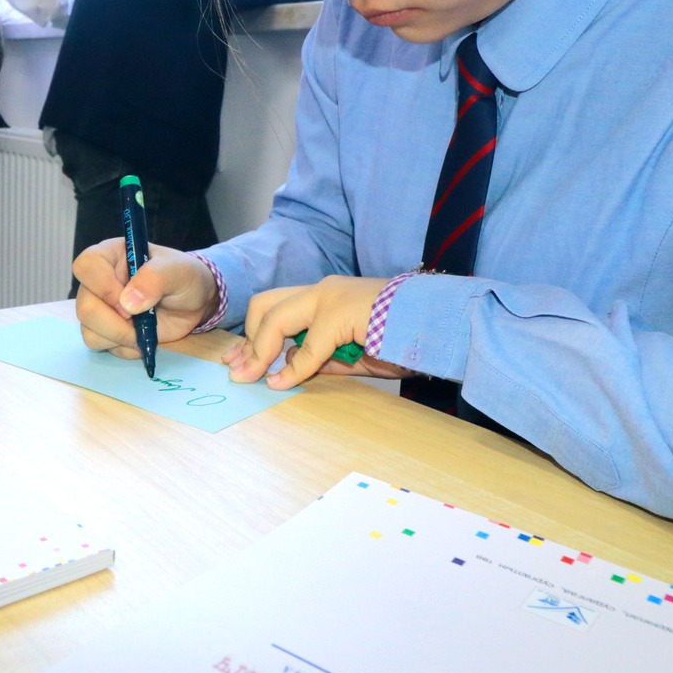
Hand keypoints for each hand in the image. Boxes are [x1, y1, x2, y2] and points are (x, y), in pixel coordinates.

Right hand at [72, 239, 218, 359]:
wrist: (194, 303)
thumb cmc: (183, 277)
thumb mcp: (178, 271)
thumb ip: (155, 279)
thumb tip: (127, 303)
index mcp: (111, 256)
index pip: (86, 266)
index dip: (102, 286)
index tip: (127, 300)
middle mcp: (99, 282)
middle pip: (84, 306)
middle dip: (114, 321)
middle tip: (139, 320)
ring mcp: (100, 308)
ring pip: (89, 331)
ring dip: (120, 337)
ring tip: (144, 329)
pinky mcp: (106, 331)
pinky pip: (102, 346)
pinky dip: (124, 348)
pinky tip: (142, 337)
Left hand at [224, 276, 415, 389]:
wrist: (434, 324)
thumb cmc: (399, 337)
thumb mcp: (349, 352)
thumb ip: (319, 357)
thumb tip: (287, 368)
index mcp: (324, 295)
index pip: (274, 307)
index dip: (253, 336)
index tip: (237, 361)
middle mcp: (321, 290)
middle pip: (264, 305)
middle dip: (248, 340)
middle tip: (238, 370)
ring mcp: (329, 298)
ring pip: (275, 318)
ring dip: (260, 352)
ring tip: (251, 378)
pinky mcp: (339, 313)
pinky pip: (306, 347)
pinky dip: (291, 368)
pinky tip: (281, 382)